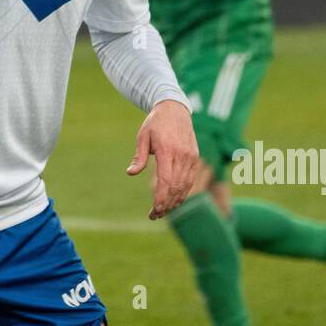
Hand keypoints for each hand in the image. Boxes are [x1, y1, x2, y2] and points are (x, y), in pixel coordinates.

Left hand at [127, 99, 197, 219]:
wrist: (175, 109)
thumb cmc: (155, 123)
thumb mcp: (142, 136)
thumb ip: (139, 156)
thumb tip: (131, 173)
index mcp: (167, 150)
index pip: (165, 181)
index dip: (160, 198)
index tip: (153, 210)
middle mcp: (182, 155)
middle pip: (175, 187)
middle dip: (165, 204)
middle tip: (154, 215)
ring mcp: (191, 157)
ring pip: (185, 186)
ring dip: (174, 201)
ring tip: (163, 211)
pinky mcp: (195, 158)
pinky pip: (190, 180)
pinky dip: (183, 192)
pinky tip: (174, 201)